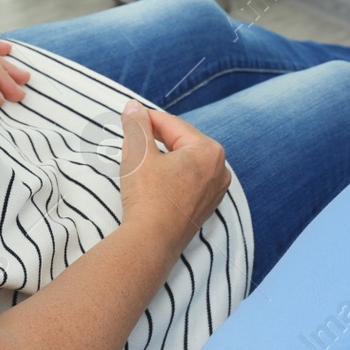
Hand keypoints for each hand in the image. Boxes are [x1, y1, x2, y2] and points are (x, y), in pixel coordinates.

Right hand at [117, 100, 228, 251]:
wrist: (151, 242)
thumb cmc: (147, 197)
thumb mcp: (138, 152)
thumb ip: (137, 124)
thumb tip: (133, 107)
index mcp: (209, 151)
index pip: (173, 125)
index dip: (147, 118)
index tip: (129, 116)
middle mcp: (220, 169)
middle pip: (182, 141)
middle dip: (157, 137)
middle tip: (133, 136)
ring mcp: (215, 191)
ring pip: (185, 162)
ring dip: (164, 156)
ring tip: (141, 157)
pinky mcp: (205, 207)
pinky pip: (188, 181)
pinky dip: (172, 175)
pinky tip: (154, 179)